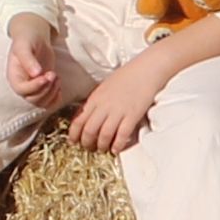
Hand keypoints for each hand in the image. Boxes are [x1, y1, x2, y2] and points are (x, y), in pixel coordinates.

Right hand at [0, 12, 72, 105]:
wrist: (34, 37)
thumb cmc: (26, 40)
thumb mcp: (24, 46)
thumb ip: (28, 59)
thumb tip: (36, 74)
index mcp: (14, 76)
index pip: (22, 90)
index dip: (35, 86)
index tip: (46, 76)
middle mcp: (22, 85)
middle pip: (32, 99)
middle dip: (46, 89)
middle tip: (53, 74)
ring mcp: (33, 88)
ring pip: (41, 102)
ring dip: (52, 93)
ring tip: (56, 76)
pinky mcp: (43, 87)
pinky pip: (49, 102)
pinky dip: (56, 98)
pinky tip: (59, 85)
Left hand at [68, 37, 188, 156]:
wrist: (146, 70)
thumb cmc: (126, 77)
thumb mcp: (104, 87)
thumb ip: (95, 102)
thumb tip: (87, 114)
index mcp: (95, 98)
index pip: (78, 120)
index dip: (74, 134)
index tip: (73, 142)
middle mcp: (104, 106)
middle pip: (89, 130)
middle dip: (87, 143)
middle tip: (89, 148)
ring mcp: (118, 111)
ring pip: (104, 135)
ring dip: (102, 146)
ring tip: (102, 149)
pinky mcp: (133, 115)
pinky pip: (122, 135)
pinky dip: (117, 145)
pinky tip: (116, 149)